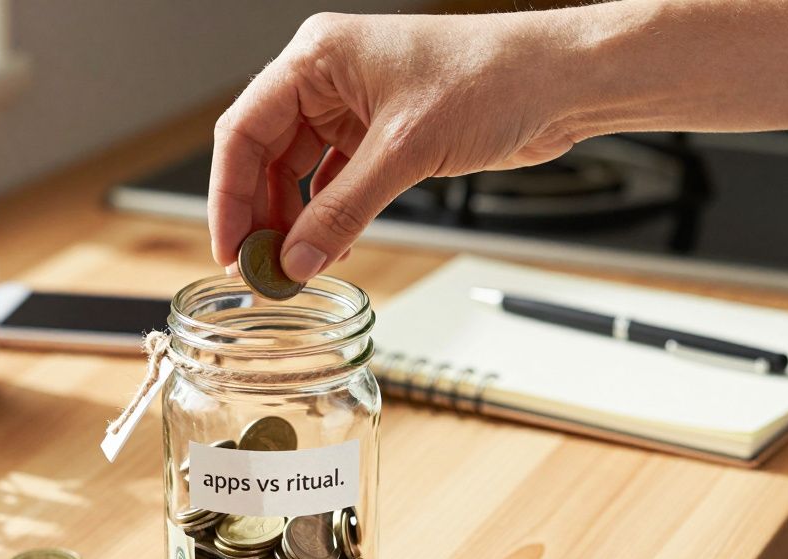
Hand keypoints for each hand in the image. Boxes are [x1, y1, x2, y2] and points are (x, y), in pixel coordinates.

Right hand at [208, 12, 583, 280]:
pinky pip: (336, 182)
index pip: (243, 130)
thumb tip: (295, 260)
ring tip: (293, 269)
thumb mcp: (405, 151)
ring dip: (295, 222)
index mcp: (317, 58)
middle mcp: (327, 78)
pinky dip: (329, 217)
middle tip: (258, 271)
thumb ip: (342, 211)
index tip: (230, 249)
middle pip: (264, 154)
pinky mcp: (382, 134)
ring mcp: (354, 106)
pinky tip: (328, 250)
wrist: (559, 81)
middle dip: (259, 215)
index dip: (228, 195)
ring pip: (298, 173)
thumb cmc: (492, 77)